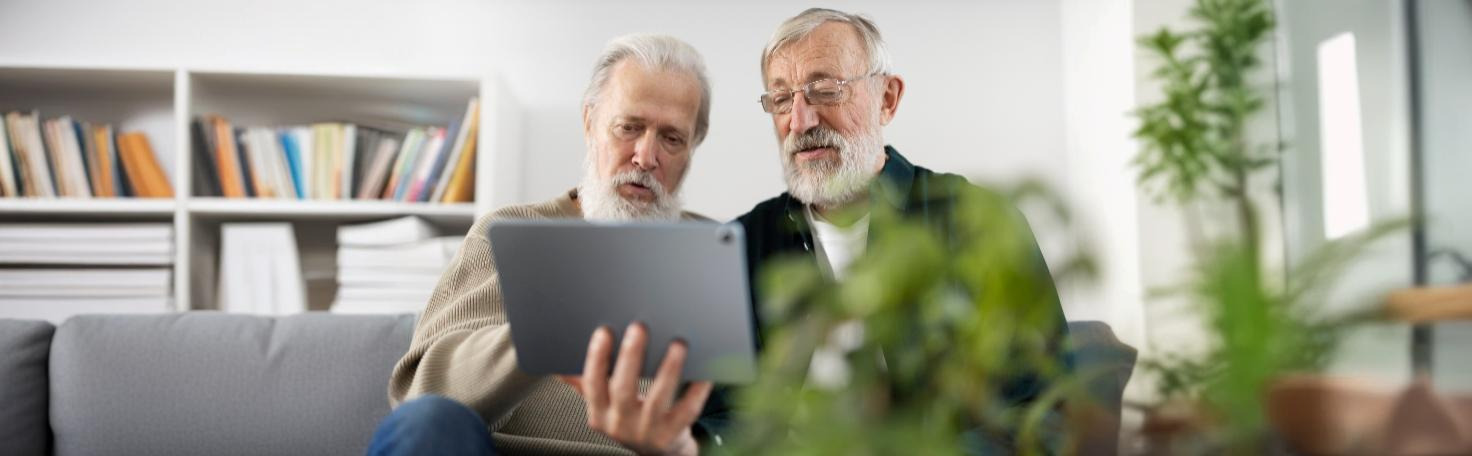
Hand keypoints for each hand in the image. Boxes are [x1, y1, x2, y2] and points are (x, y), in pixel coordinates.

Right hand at [559, 323, 712, 455]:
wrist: (659, 451)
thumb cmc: (630, 420)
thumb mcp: (604, 406)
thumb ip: (585, 384)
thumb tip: (559, 363)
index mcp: (600, 414)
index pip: (593, 384)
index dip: (597, 358)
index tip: (603, 331)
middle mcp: (621, 425)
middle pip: (624, 389)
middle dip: (631, 357)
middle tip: (639, 327)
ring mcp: (649, 431)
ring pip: (659, 399)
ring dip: (668, 369)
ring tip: (677, 344)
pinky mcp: (674, 435)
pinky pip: (688, 410)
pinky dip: (696, 390)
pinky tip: (703, 371)